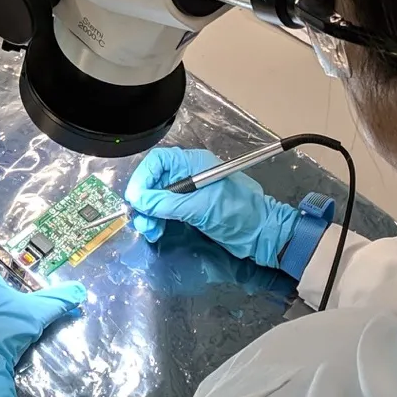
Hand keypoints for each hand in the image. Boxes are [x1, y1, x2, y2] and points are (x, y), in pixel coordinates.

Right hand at [125, 148, 298, 268]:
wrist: (261, 234)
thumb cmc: (237, 214)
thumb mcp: (199, 207)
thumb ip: (166, 203)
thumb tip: (139, 201)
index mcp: (193, 164)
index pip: (158, 162)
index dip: (143, 178)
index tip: (135, 199)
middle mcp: (189, 174)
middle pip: (155, 181)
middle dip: (144, 201)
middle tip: (141, 221)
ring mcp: (191, 193)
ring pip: (158, 198)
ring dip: (149, 214)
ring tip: (149, 231)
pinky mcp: (192, 209)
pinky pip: (167, 210)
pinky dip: (158, 220)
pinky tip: (156, 230)